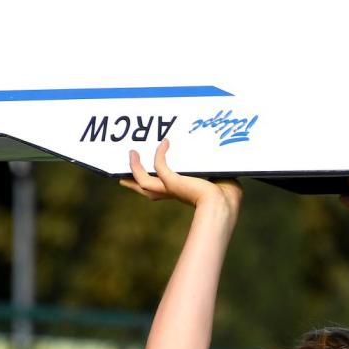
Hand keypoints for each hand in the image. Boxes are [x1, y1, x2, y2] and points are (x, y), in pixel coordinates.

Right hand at [121, 140, 241, 212]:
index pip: (163, 190)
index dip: (153, 184)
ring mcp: (171, 188)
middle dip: (133, 182)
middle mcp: (174, 193)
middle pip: (146, 190)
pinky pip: (159, 165)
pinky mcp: (172, 183)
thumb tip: (222, 159)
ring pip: (144, 181)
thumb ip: (214, 170)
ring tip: (132, 153)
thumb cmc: (227, 196)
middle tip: (121, 176)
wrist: (224, 205)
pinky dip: (160, 154)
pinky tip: (165, 143)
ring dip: (135, 168)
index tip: (146, 180)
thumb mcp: (218, 179)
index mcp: (183, 194)